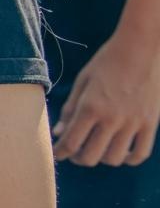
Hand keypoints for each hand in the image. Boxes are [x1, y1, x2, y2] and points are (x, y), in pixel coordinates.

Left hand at [53, 25, 159, 165]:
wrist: (141, 48)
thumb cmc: (107, 62)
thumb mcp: (82, 82)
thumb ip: (69, 109)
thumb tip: (58, 132)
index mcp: (90, 107)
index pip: (71, 143)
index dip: (61, 152)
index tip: (57, 154)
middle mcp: (112, 119)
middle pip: (91, 157)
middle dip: (78, 158)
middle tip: (75, 152)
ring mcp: (133, 123)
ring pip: (114, 158)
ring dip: (102, 158)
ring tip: (97, 148)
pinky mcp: (150, 123)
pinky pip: (140, 153)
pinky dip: (129, 158)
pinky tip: (121, 152)